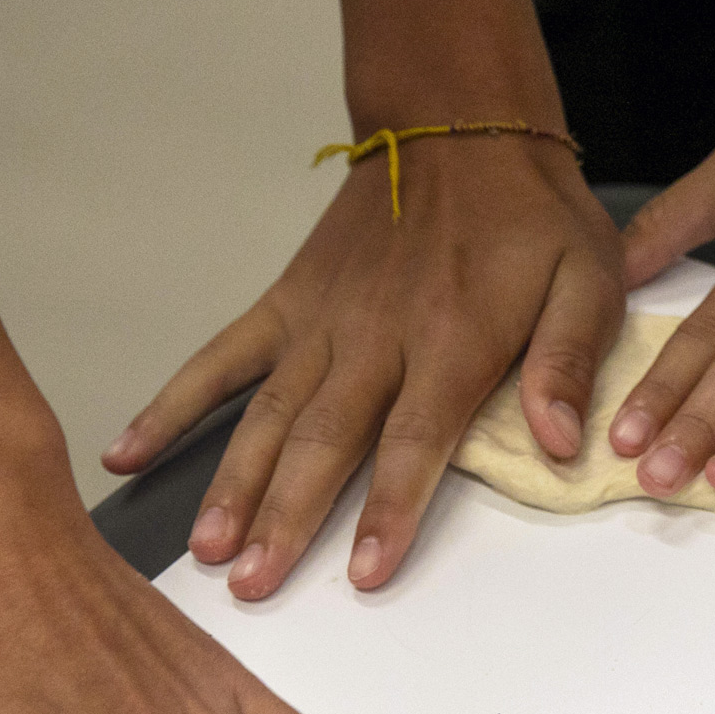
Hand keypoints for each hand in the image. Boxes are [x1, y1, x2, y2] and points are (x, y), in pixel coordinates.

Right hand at [102, 138, 621, 598]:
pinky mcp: (287, 305)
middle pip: (323, 441)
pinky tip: (127, 454)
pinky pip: (220, 358)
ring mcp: (321, 322)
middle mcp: (375, 338)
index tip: (363, 572)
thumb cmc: (532, 216)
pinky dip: (172, 404)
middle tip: (255, 584)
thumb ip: (569, 362)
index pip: (414, 441)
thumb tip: (560, 443)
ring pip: (266, 414)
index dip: (388, 509)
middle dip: (288, 518)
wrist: (461, 129)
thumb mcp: (587, 279)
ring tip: (207, 552)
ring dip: (233, 485)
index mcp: (452, 339)